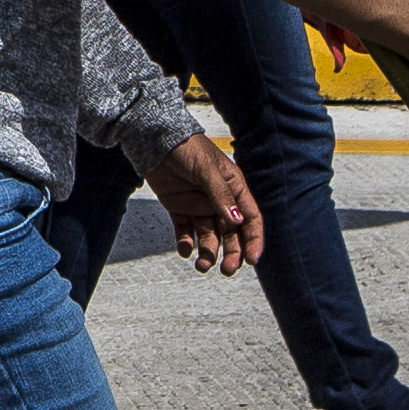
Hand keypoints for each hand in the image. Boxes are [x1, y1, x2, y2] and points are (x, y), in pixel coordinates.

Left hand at [141, 126, 264, 273]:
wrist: (154, 139)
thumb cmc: (186, 147)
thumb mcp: (206, 169)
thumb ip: (220, 195)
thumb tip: (236, 220)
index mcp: (234, 188)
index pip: (249, 218)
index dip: (253, 240)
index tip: (252, 260)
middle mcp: (219, 200)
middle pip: (230, 234)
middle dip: (230, 253)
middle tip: (226, 270)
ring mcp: (198, 206)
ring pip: (208, 236)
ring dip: (208, 252)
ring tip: (202, 265)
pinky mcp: (179, 209)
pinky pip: (185, 231)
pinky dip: (186, 243)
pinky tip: (185, 251)